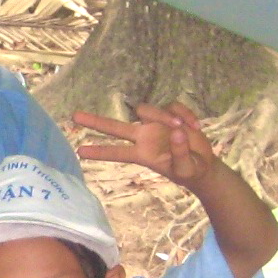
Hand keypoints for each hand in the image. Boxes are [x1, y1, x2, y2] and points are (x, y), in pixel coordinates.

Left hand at [74, 102, 217, 188]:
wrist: (204, 165)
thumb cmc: (190, 172)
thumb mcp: (186, 169)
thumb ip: (180, 152)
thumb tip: (176, 131)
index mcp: (142, 154)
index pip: (117, 153)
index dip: (99, 152)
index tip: (79, 152)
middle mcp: (144, 137)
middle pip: (114, 127)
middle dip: (95, 121)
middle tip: (74, 115)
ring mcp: (155, 125)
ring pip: (146, 110)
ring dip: (164, 116)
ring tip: (183, 128)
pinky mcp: (170, 116)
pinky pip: (172, 106)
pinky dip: (184, 114)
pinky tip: (195, 126)